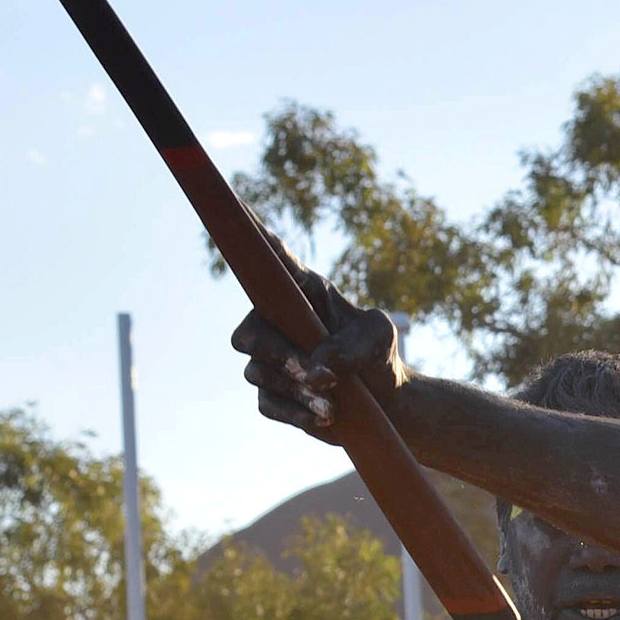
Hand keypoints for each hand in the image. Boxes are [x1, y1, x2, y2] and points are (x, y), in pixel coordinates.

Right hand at [230, 251, 402, 444]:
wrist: (389, 402)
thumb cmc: (382, 355)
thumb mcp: (380, 336)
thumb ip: (350, 346)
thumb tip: (316, 373)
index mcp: (300, 290)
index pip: (267, 258)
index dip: (248, 232)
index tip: (230, 202)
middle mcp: (275, 320)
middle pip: (248, 335)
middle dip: (279, 356)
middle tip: (316, 377)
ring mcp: (269, 358)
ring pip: (259, 373)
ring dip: (297, 391)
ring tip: (334, 403)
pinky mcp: (273, 393)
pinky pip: (269, 404)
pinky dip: (297, 413)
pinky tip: (325, 416)